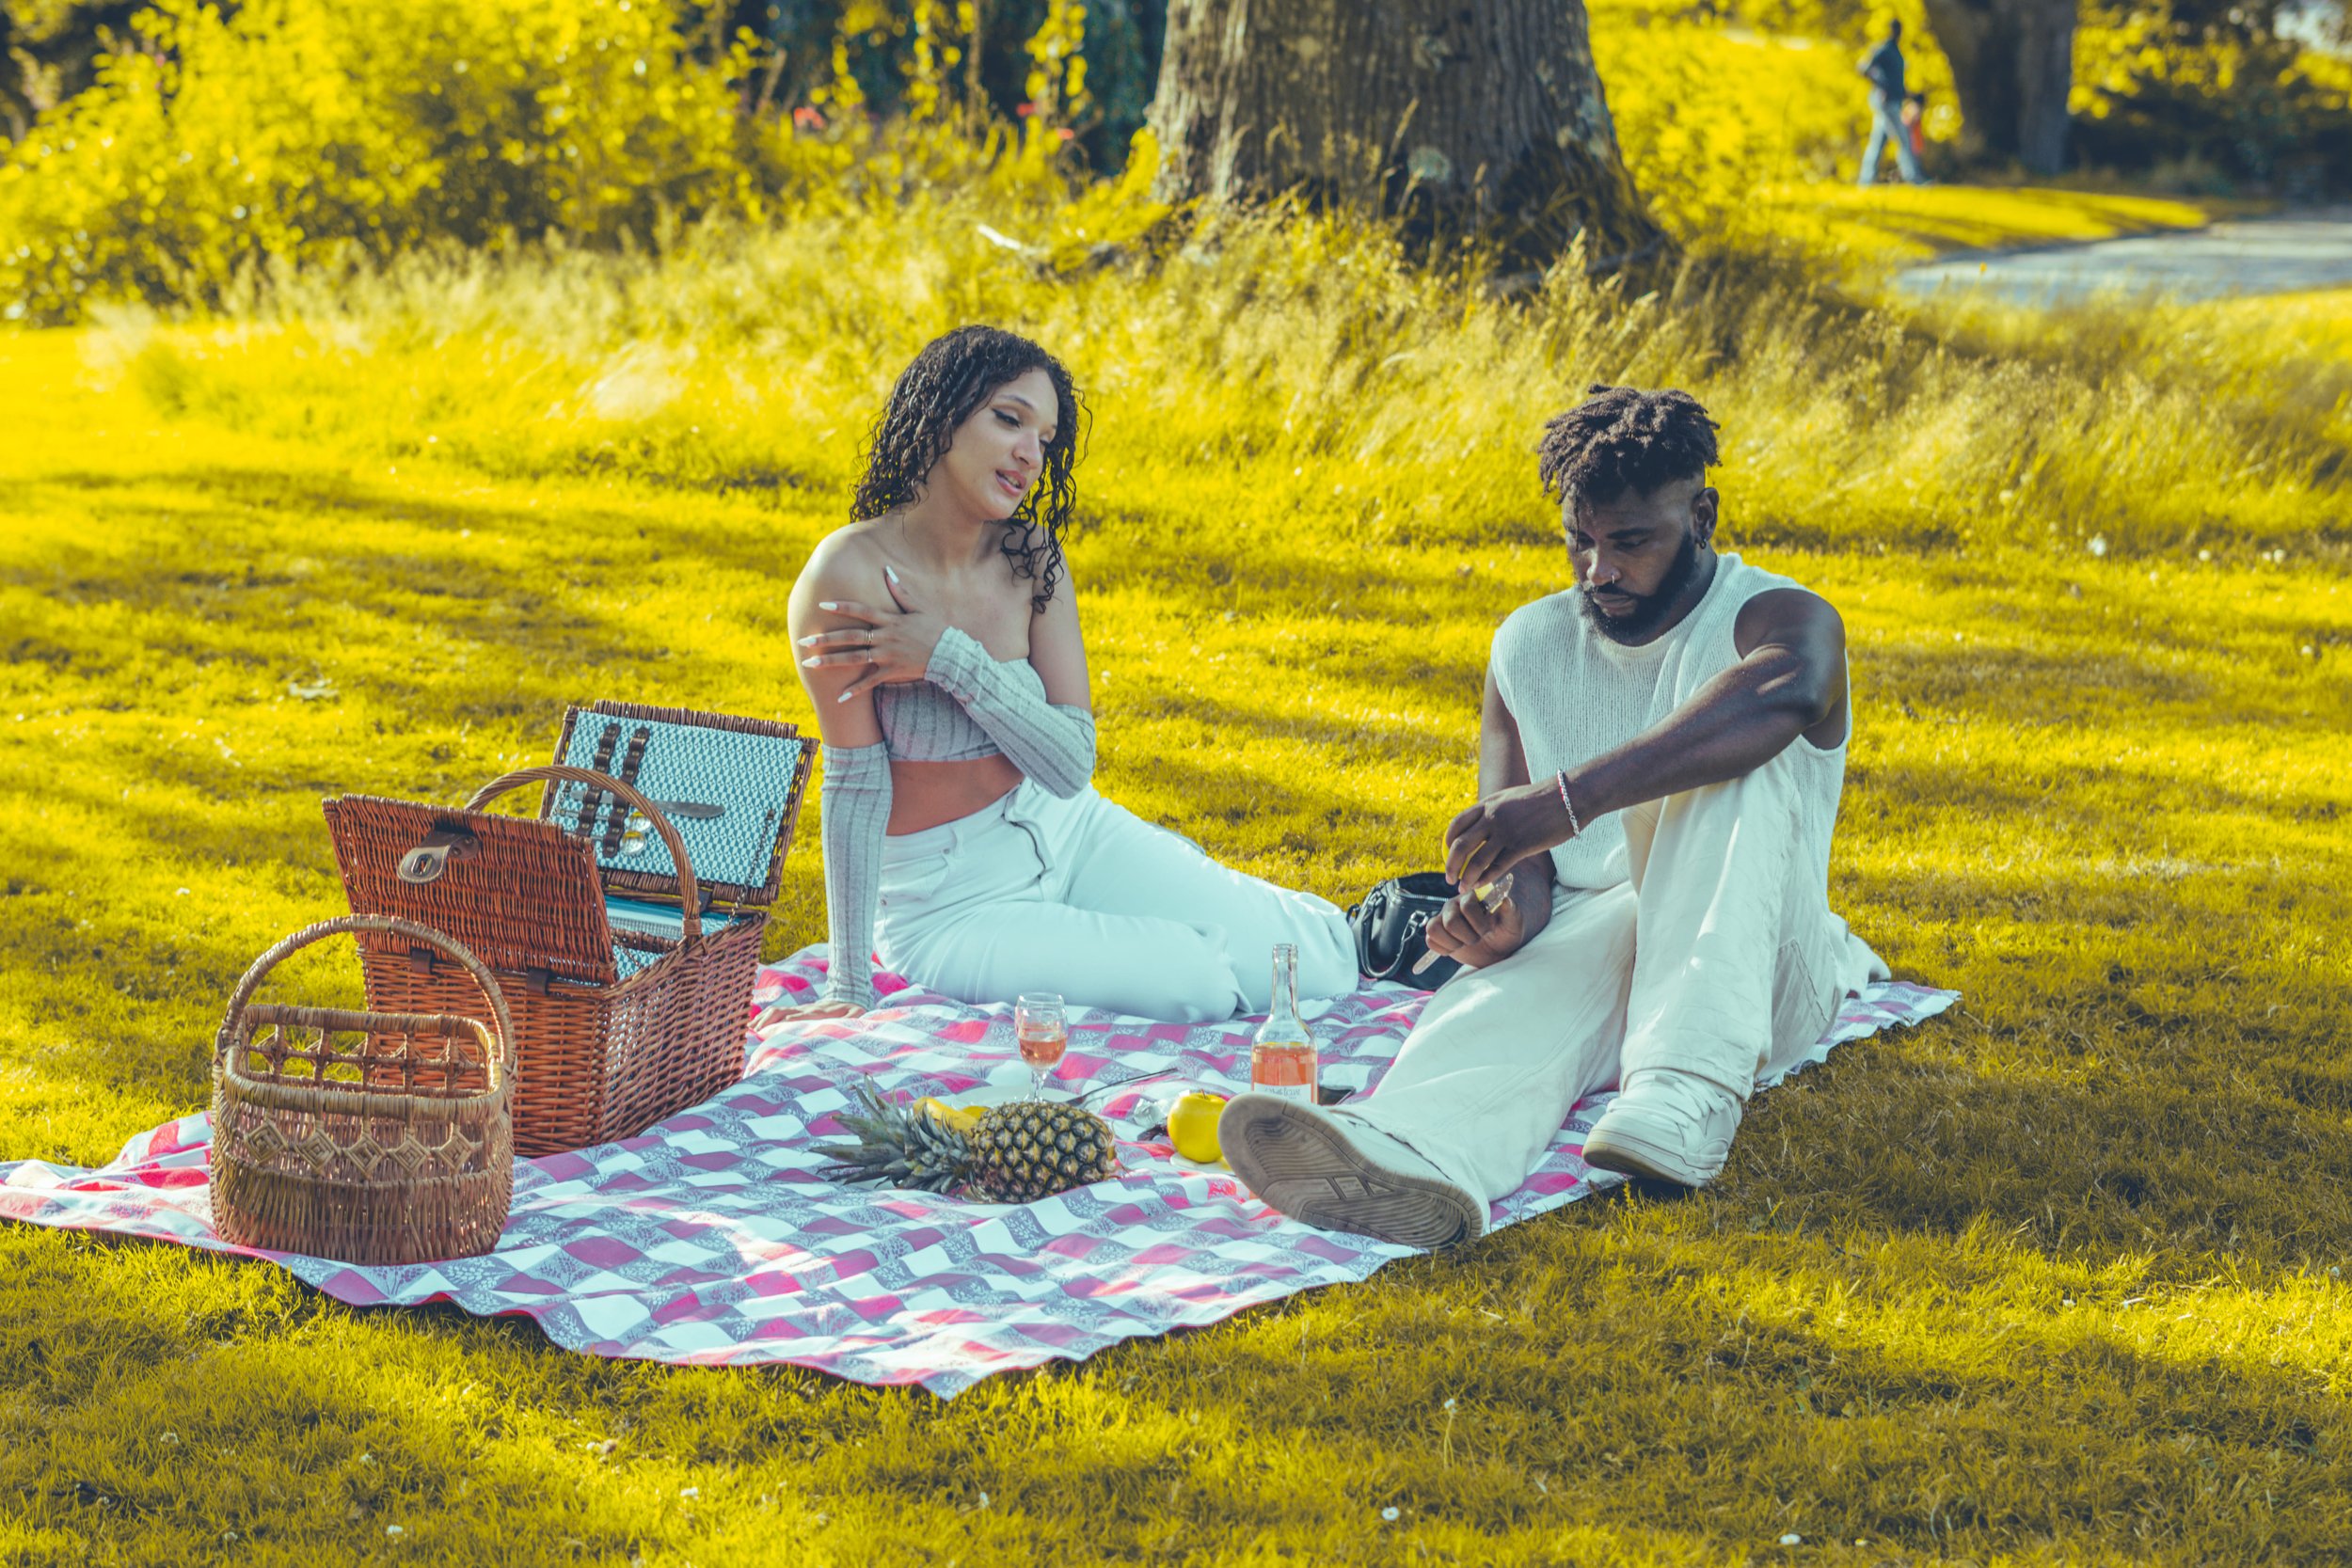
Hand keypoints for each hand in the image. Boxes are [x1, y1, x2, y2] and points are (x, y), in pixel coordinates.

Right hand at [753, 999, 867, 1028]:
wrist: (849, 997)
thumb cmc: (853, 1010)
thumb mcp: (856, 1014)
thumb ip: (854, 1017)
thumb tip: (853, 1019)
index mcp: (818, 1012)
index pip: (800, 1016)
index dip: (788, 1022)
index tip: (776, 1028)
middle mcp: (806, 1009)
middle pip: (783, 1012)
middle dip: (769, 1021)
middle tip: (756, 1032)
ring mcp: (800, 1009)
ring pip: (777, 1011)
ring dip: (764, 1019)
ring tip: (751, 1029)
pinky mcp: (798, 1011)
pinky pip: (778, 1012)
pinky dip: (765, 1017)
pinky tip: (754, 1025)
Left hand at [797, 566, 949, 703]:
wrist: (951, 654)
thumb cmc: (935, 629)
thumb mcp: (918, 608)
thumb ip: (899, 591)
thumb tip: (886, 571)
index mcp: (890, 620)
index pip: (861, 611)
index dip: (842, 608)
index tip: (822, 606)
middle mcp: (885, 638)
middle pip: (850, 637)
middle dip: (825, 638)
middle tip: (803, 640)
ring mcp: (887, 656)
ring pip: (854, 659)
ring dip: (830, 661)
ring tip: (809, 663)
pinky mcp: (892, 672)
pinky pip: (870, 682)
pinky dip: (855, 690)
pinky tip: (838, 697)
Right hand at [1419, 877, 1532, 971]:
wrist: (1497, 949)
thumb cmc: (1505, 932)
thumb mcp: (1513, 923)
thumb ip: (1510, 911)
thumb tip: (1506, 901)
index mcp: (1472, 897)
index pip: (1467, 906)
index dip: (1478, 923)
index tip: (1488, 930)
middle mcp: (1454, 905)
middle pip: (1451, 922)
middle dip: (1467, 937)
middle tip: (1477, 939)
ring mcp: (1443, 919)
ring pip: (1434, 929)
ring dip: (1452, 943)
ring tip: (1464, 944)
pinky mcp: (1438, 934)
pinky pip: (1429, 941)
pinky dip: (1443, 949)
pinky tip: (1456, 948)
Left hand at [1444, 779, 1575, 892]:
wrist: (1567, 797)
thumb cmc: (1541, 799)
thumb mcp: (1509, 798)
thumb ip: (1493, 809)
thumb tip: (1482, 820)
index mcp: (1488, 804)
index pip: (1457, 824)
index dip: (1448, 841)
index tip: (1446, 852)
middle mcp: (1492, 817)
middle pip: (1460, 845)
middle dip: (1450, 864)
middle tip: (1449, 877)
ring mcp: (1506, 832)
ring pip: (1476, 860)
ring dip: (1466, 877)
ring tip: (1461, 888)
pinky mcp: (1521, 846)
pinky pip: (1497, 867)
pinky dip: (1485, 879)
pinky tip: (1480, 886)